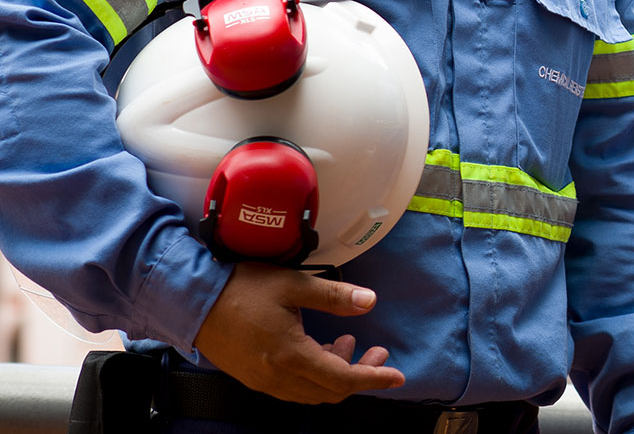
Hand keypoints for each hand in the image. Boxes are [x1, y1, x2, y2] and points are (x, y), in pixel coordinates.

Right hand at [192, 262, 405, 403]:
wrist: (192, 302)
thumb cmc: (242, 290)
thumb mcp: (294, 285)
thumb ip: (335, 296)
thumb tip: (369, 301)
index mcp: (292, 357)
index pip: (343, 379)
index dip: (373, 378)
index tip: (397, 376)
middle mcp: (278, 377)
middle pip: (330, 392)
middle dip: (360, 375)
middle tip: (376, 351)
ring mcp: (263, 381)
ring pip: (311, 393)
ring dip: (336, 375)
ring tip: (346, 343)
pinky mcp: (253, 377)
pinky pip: (293, 388)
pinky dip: (315, 375)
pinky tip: (320, 349)